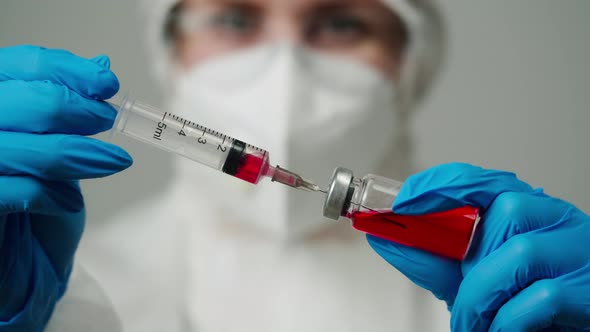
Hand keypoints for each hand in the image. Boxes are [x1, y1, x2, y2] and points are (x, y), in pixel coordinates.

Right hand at [0, 45, 131, 330]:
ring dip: (71, 152)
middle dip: (70, 107)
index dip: (64, 69)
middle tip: (108, 120)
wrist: (20, 275)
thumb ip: (66, 113)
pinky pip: (4, 192)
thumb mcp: (55, 155)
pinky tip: (70, 201)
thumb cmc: (34, 214)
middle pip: (13, 98)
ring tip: (113, 161)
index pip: (15, 66)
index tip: (105, 82)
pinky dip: (45, 194)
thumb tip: (99, 65)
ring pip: (9, 144)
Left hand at [367, 163, 589, 330]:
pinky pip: (540, 297)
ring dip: (481, 295)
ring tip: (473, 321)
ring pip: (520, 252)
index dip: (437, 185)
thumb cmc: (519, 294)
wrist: (569, 324)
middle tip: (456, 288)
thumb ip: (433, 258)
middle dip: (468, 256)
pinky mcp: (588, 287)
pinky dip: (507, 320)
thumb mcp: (472, 274)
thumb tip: (385, 238)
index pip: (478, 178)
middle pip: (506, 209)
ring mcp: (577, 249)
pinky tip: (499, 328)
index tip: (402, 203)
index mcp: (524, 208)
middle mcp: (555, 218)